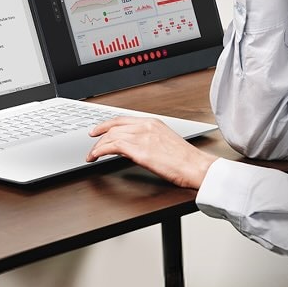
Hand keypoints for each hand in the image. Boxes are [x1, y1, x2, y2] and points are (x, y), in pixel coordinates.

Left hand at [86, 116, 216, 188]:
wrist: (196, 166)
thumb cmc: (185, 159)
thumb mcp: (165, 142)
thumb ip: (148, 140)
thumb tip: (132, 146)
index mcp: (152, 122)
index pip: (123, 119)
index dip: (107, 124)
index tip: (99, 130)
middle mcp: (146, 126)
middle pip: (114, 126)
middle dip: (99, 134)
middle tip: (91, 142)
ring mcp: (142, 137)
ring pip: (111, 136)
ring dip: (98, 146)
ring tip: (92, 155)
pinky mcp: (140, 151)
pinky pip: (113, 146)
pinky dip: (101, 150)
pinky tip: (96, 157)